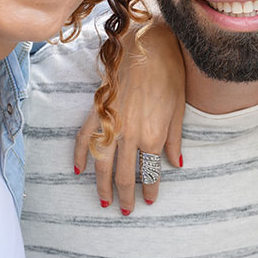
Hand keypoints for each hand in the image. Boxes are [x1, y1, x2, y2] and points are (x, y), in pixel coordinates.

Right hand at [74, 21, 185, 213]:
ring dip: (101, 186)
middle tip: (126, 211)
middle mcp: (128, 135)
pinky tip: (78, 170)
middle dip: (125, 196)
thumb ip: (174, 139)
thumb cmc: (168, 74)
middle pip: (124, 175)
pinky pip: (83, 139)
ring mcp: (110, 124)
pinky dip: (79, 155)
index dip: (150, 189)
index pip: (149, 172)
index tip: (150, 200)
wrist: (146, 46)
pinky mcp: (96, 112)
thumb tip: (175, 163)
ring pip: (102, 165)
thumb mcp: (179, 108)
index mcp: (151, 136)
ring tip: (103, 202)